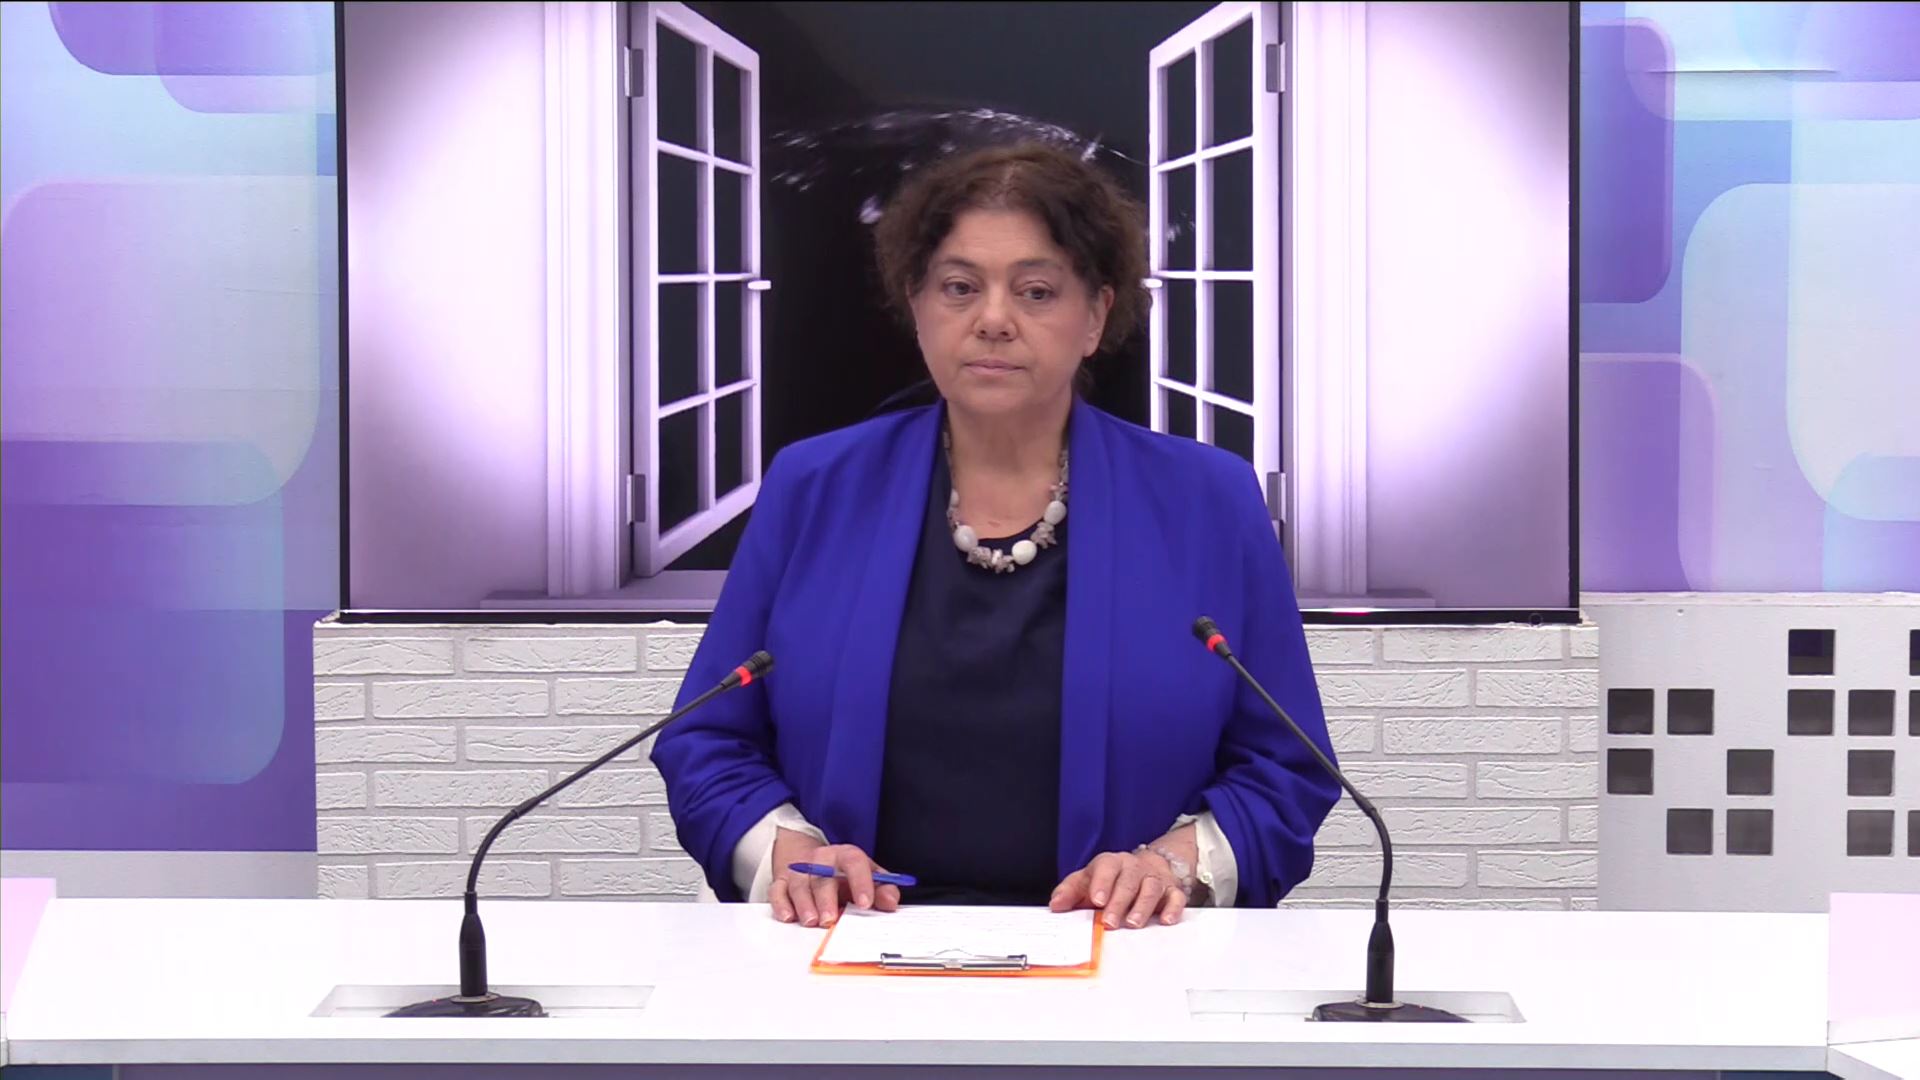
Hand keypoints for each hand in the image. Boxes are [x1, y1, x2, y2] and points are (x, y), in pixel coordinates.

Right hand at [768, 827, 900, 926]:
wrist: (813, 862)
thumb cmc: (843, 874)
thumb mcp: (867, 876)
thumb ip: (883, 889)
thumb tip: (891, 902)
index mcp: (844, 856)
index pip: (853, 862)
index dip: (861, 882)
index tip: (865, 903)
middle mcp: (820, 861)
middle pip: (822, 876)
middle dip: (826, 899)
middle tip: (831, 919)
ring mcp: (798, 872)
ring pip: (799, 885)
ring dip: (804, 904)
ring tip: (812, 922)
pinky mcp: (781, 883)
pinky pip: (777, 892)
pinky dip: (781, 905)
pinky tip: (788, 917)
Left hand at [1050, 829, 1196, 928]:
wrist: (1145, 868)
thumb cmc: (1111, 880)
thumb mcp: (1087, 880)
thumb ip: (1070, 892)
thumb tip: (1056, 905)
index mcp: (1111, 863)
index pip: (1106, 867)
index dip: (1102, 882)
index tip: (1097, 900)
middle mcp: (1134, 868)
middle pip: (1128, 881)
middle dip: (1119, 902)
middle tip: (1109, 922)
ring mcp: (1154, 879)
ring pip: (1151, 888)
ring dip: (1142, 906)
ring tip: (1133, 924)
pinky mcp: (1172, 891)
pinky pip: (1176, 897)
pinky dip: (1173, 908)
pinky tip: (1165, 920)